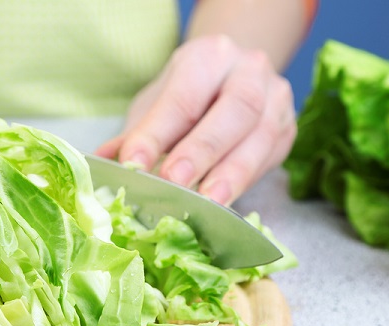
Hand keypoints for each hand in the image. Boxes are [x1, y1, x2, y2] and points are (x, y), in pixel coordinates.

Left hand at [96, 35, 295, 205]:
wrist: (234, 78)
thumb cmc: (189, 94)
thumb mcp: (156, 104)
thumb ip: (135, 135)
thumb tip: (101, 165)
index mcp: (208, 57)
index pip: (183, 97)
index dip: (157, 133)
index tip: (134, 164)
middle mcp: (249, 70)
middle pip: (234, 110)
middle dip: (202, 150)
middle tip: (173, 183)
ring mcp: (276, 99)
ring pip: (260, 136)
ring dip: (231, 175)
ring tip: (207, 204)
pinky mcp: (287, 131)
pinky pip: (269, 158)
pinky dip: (245, 184)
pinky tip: (224, 205)